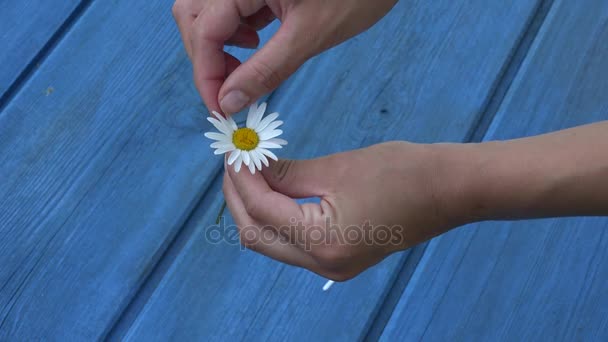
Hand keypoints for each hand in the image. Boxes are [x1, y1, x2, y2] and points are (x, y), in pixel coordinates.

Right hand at [172, 0, 397, 113]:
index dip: (206, 74)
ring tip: (245, 67)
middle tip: (231, 93)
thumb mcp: (310, 35)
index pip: (203, 30)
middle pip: (194, 18)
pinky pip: (230, 9)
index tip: (219, 111)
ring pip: (208, 14)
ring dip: (216, 46)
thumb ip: (266, 69)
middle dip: (206, 59)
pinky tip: (256, 44)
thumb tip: (229, 102)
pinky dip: (234, 33)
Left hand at [222, 142, 462, 280]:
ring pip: (272, 242)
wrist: (449, 190)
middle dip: (239, 197)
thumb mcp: (336, 168)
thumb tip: (249, 164)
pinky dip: (276, 217)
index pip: (262, 211)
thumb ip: (286, 172)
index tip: (233, 149)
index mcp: (324, 244)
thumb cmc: (402, 173)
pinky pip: (292, 242)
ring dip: (254, 208)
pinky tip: (272, 189)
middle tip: (234, 161)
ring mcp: (331, 268)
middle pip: (258, 236)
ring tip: (247, 171)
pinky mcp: (338, 259)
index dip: (241, 178)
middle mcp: (324, 266)